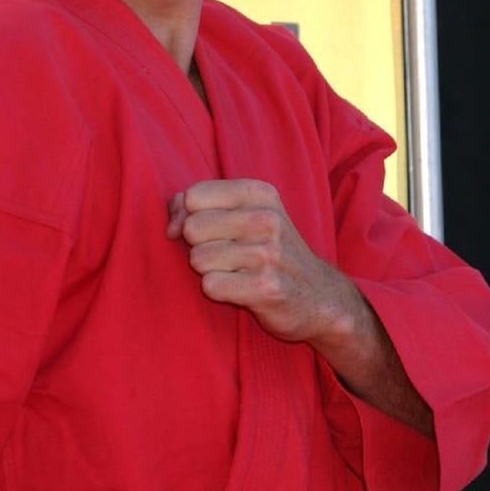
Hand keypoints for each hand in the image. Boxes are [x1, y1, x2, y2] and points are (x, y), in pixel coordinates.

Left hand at [167, 179, 355, 344]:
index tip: (207, 233)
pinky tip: (240, 291)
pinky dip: (219, 292)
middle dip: (201, 247)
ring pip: (199, 259)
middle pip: (192, 228)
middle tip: (228, 257)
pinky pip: (211, 285)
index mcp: (259, 193)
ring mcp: (268, 253)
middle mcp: (266, 219)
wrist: (319, 297)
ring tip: (237, 274)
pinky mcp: (266, 288)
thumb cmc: (270, 254)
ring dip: (210, 272)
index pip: (193, 196)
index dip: (187, 218)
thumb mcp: (244, 216)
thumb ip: (197, 207)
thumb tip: (170, 225)